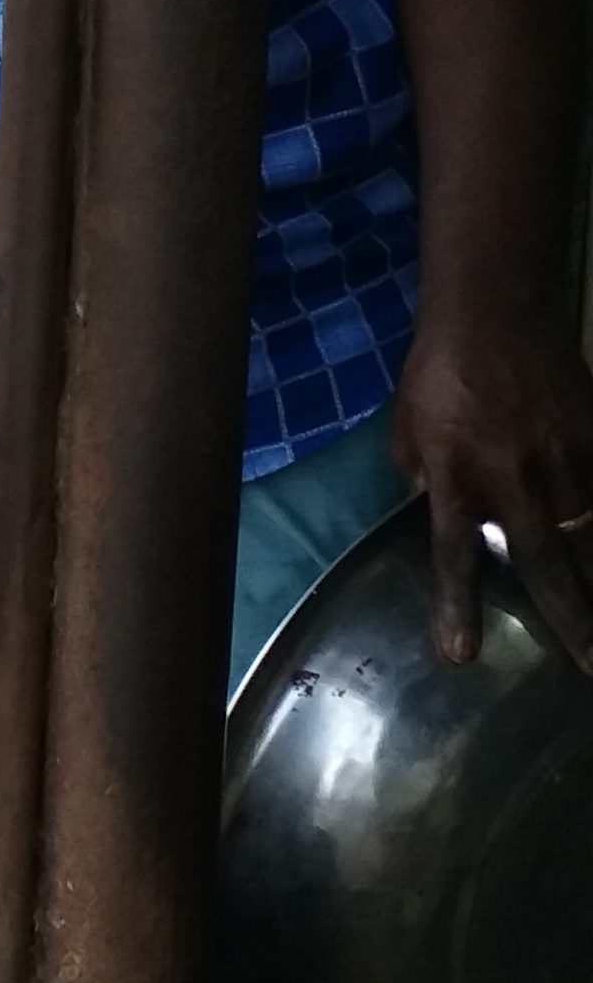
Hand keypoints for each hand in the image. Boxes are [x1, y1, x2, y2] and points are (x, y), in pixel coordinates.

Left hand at [389, 307, 592, 667]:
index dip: (457, 606)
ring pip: (590, 536)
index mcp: (453, 478)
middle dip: (571, 620)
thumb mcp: (409, 430)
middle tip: (589, 667)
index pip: (454, 555)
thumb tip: (437, 513)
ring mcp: (563, 460)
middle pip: (544, 562)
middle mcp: (511, 479)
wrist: (495, 315)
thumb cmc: (440, 374)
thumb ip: (425, 478)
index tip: (461, 654)